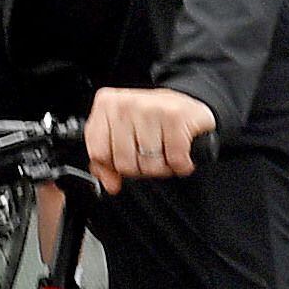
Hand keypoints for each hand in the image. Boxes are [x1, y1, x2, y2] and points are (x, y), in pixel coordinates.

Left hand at [82, 83, 214, 189]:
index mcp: (106, 106)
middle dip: (141, 167)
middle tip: (152, 154)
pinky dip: (181, 164)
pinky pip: (174, 159)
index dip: (114, 165)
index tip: (129, 157)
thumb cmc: (154, 122)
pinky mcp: (175, 117)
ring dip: (163, 166)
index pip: (99, 152)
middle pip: (124, 162)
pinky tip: (181, 153)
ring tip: (167, 151)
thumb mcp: (123, 135)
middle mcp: (125, 104)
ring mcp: (149, 108)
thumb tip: (110, 184)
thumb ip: (107, 161)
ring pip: (148, 164)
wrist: (189, 108)